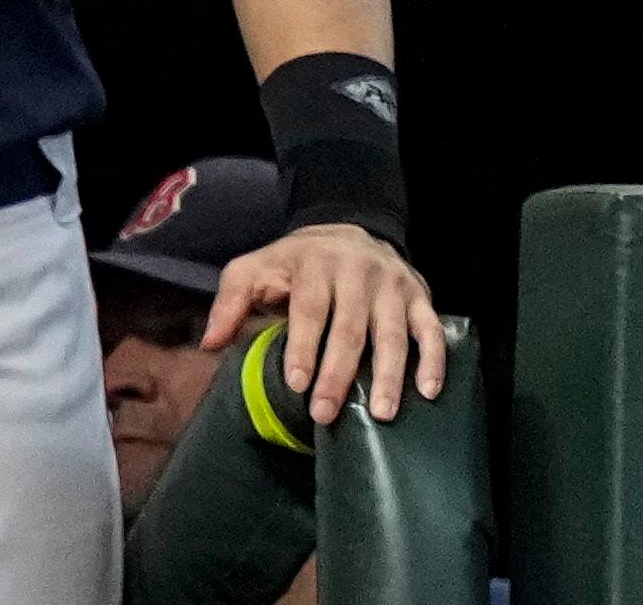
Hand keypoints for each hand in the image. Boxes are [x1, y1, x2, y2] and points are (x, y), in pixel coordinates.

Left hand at [204, 223, 443, 423]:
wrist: (349, 227)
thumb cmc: (295, 262)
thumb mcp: (255, 268)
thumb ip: (231, 301)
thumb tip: (209, 343)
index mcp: (314, 264)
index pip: (309, 309)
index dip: (303, 346)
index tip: (296, 383)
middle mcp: (357, 273)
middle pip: (349, 328)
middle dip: (338, 374)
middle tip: (326, 413)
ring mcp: (392, 286)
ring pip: (393, 334)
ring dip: (388, 376)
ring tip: (380, 414)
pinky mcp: (420, 297)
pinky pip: (432, 331)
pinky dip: (433, 361)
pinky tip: (428, 393)